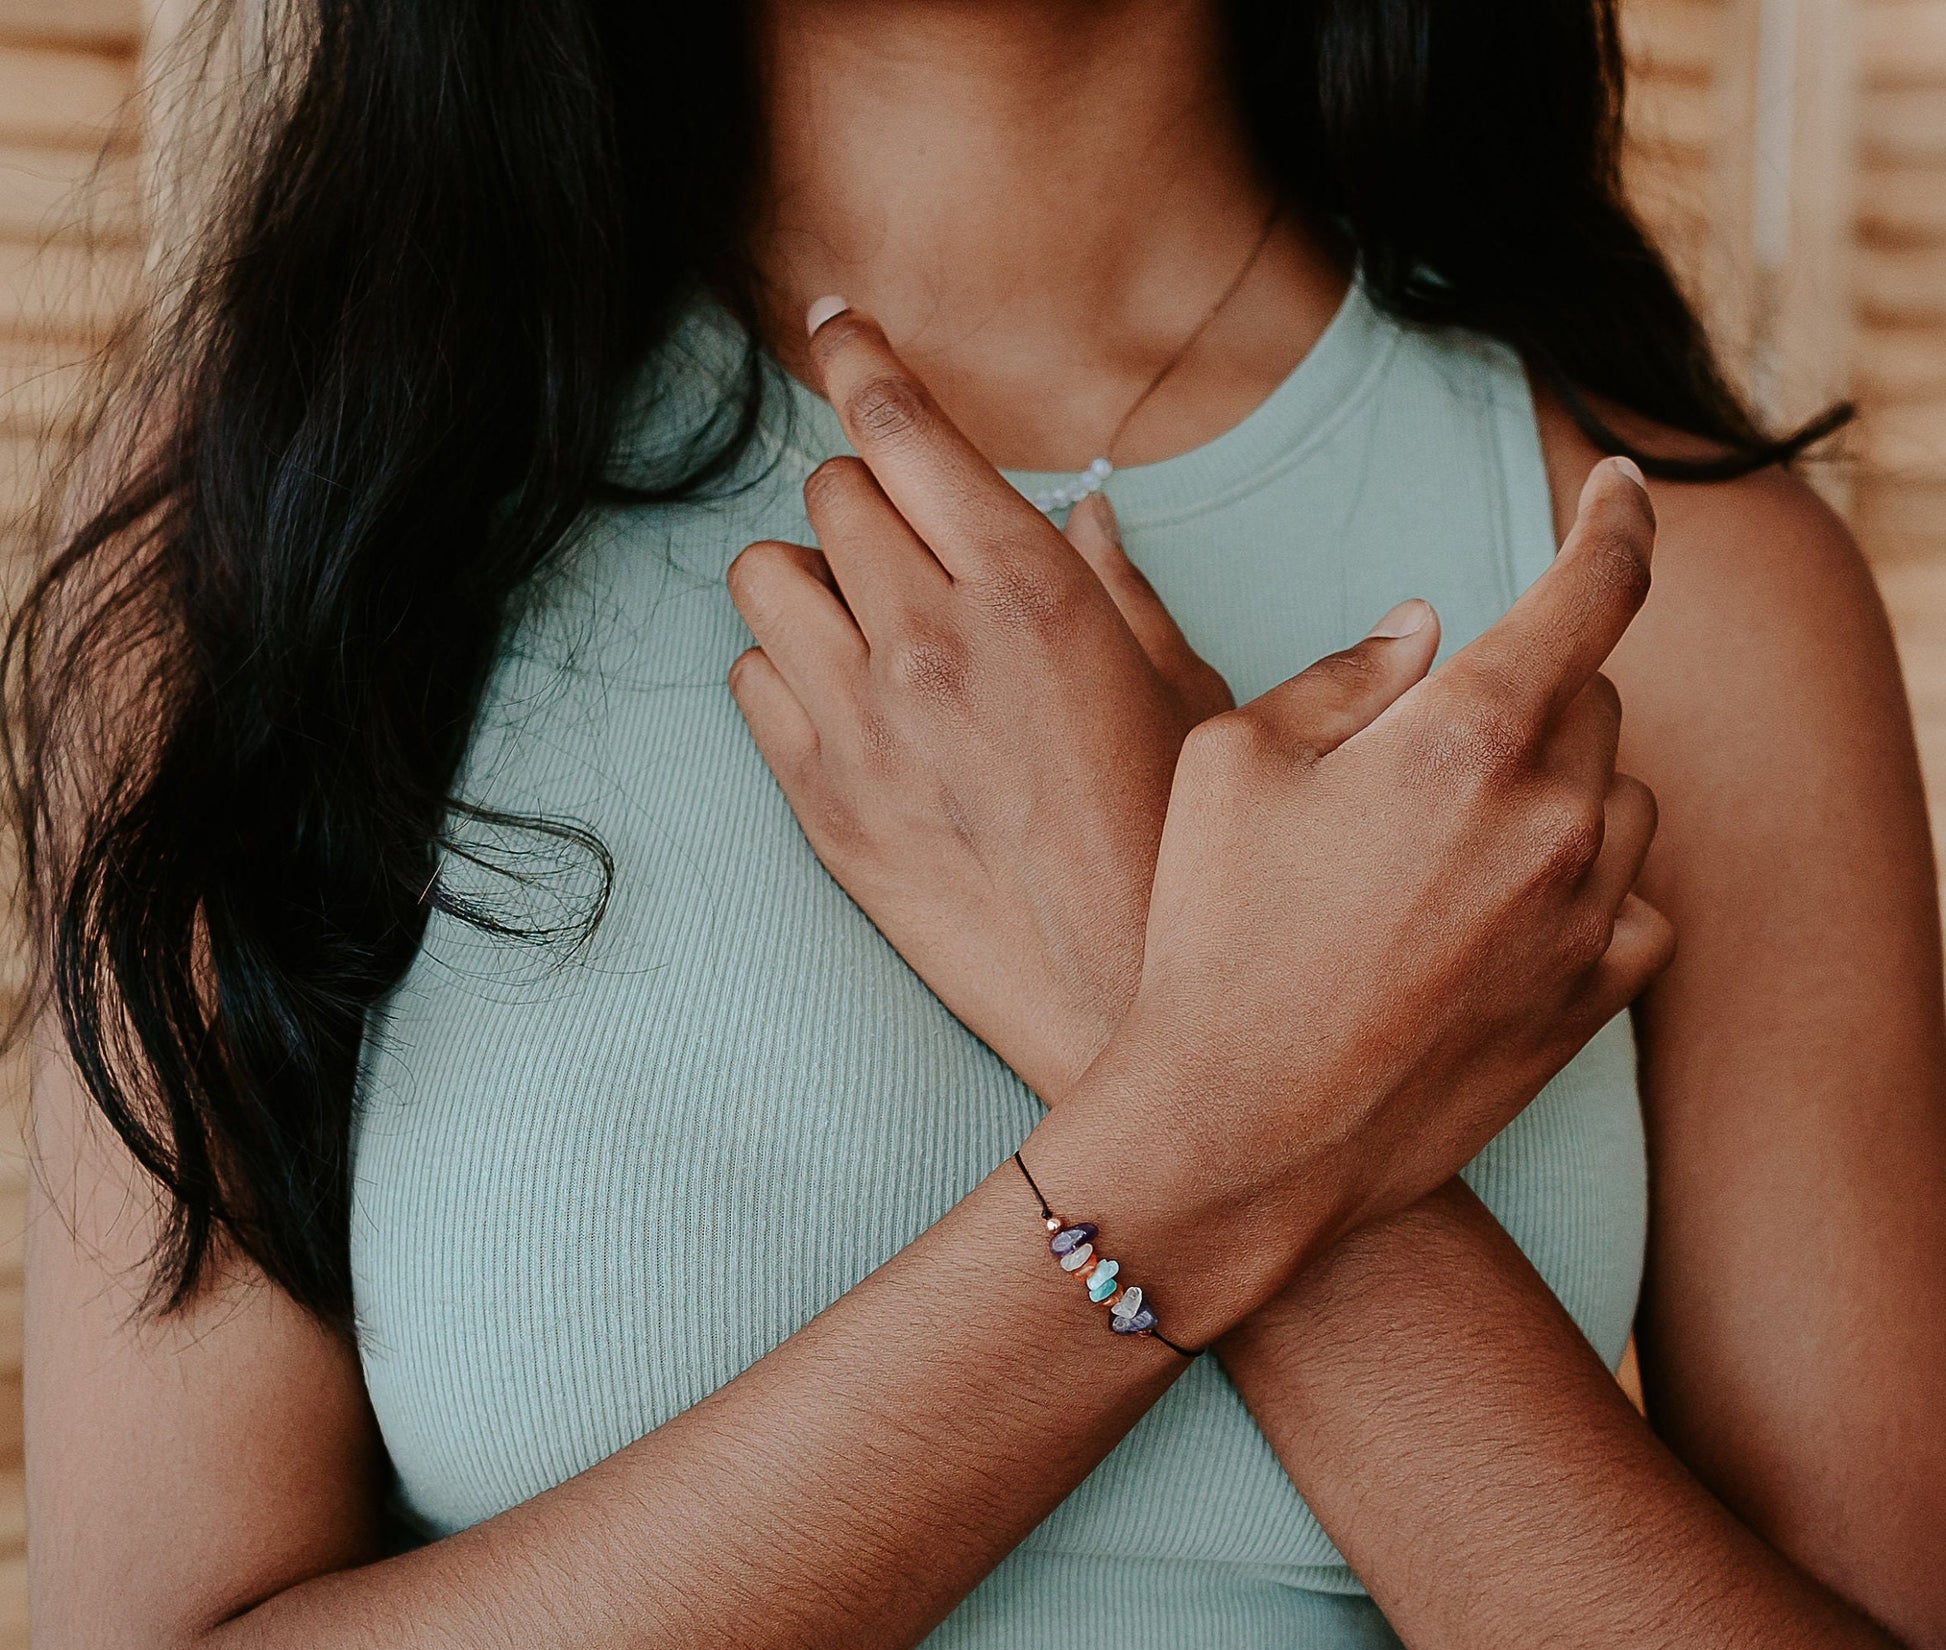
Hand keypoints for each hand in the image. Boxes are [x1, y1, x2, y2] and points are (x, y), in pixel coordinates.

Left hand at [727, 304, 1230, 1100]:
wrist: (1118, 1007)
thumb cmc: (1176, 849)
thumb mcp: (1185, 695)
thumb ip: (1121, 585)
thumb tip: (1084, 511)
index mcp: (1031, 593)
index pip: (905, 428)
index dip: (860, 358)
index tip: (834, 327)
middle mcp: (930, 641)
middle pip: (832, 494)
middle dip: (865, 496)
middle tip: (905, 540)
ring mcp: (862, 725)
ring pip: (765, 577)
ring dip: (810, 578)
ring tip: (864, 620)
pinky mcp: (820, 804)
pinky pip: (750, 680)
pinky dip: (785, 669)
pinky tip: (844, 700)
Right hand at [1035, 457, 1673, 1335]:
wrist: (1240, 1132)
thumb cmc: (1213, 938)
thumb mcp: (1228, 764)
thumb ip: (1341, 673)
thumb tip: (1425, 627)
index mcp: (1466, 734)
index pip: (1595, 587)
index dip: (1618, 520)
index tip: (1623, 490)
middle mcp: (1554, 816)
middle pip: (1590, 698)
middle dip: (1520, 696)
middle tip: (1415, 761)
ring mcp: (1586, 915)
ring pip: (1619, 799)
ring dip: (1554, 792)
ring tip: (1443, 855)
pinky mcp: (1592, 1000)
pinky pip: (1634, 902)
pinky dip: (1585, 885)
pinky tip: (1500, 918)